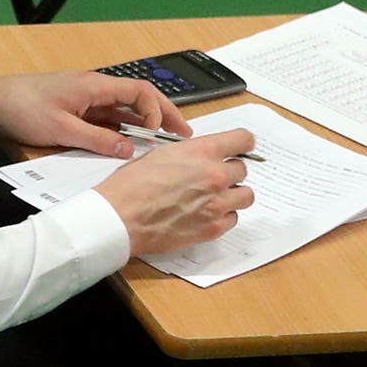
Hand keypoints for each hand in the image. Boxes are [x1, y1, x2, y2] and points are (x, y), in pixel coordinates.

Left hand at [0, 69, 191, 157]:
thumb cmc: (22, 109)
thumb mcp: (61, 130)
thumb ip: (97, 140)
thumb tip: (130, 149)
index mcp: (94, 86)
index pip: (140, 91)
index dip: (159, 110)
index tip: (164, 133)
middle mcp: (93, 88)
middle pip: (137, 99)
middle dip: (161, 115)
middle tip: (183, 134)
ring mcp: (83, 99)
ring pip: (121, 110)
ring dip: (141, 125)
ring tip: (161, 145)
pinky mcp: (73, 109)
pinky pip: (104, 118)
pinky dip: (119, 130)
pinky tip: (127, 146)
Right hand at [95, 130, 256, 255]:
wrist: (120, 217)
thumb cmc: (130, 186)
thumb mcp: (158, 155)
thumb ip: (189, 154)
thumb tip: (202, 157)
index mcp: (200, 152)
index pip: (243, 140)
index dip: (242, 144)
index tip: (241, 148)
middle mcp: (215, 175)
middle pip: (243, 169)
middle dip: (228, 172)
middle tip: (210, 178)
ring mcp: (218, 203)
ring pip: (246, 195)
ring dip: (232, 194)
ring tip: (211, 197)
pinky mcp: (215, 227)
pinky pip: (233, 218)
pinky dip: (223, 215)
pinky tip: (204, 213)